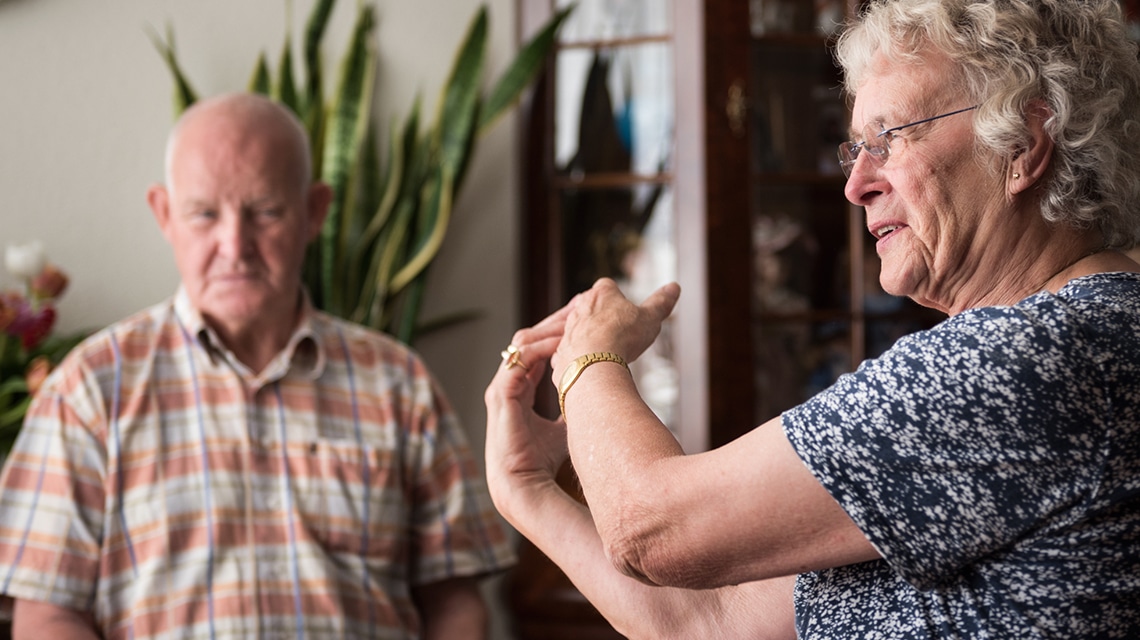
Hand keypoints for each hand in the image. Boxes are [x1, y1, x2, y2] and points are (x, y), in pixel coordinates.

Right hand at [484, 303, 572, 524]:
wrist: (524, 483)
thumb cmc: (542, 459)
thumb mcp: (566, 426)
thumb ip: (574, 408)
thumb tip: (599, 400)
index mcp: (519, 387)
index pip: (537, 350)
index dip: (558, 332)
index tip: (582, 318)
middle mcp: (508, 382)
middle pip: (529, 339)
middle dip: (554, 321)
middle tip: (579, 305)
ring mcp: (502, 386)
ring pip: (522, 344)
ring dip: (548, 328)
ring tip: (574, 317)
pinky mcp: (501, 393)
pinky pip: (519, 359)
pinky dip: (541, 348)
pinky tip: (562, 341)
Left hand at [551, 278, 680, 383]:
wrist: (592, 364)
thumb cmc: (623, 337)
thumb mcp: (650, 318)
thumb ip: (661, 302)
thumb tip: (675, 287)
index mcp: (601, 293)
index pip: (608, 286)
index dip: (618, 298)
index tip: (627, 311)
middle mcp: (580, 307)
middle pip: (592, 307)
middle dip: (603, 318)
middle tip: (619, 333)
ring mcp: (568, 329)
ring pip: (580, 330)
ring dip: (591, 338)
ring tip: (608, 353)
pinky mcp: (560, 352)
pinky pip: (572, 353)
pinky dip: (581, 359)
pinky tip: (593, 368)